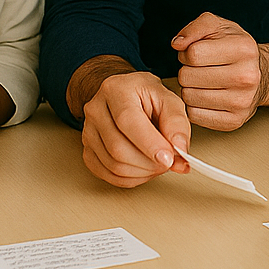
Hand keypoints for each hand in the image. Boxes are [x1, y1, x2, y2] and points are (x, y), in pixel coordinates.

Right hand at [80, 70, 191, 187]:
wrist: (124, 96)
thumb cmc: (146, 97)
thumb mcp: (169, 99)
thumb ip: (177, 124)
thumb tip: (180, 150)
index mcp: (116, 90)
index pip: (128, 121)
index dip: (149, 144)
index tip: (168, 159)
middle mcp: (96, 110)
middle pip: (118, 148)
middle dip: (149, 163)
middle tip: (169, 162)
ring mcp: (88, 132)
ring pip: (113, 165)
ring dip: (142, 172)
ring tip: (158, 163)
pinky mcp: (87, 150)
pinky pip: (107, 174)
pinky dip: (130, 178)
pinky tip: (144, 169)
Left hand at [172, 12, 262, 130]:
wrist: (261, 74)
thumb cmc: (234, 48)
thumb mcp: (218, 27)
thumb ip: (195, 27)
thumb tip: (177, 43)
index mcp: (244, 49)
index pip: (193, 54)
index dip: (186, 53)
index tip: (195, 54)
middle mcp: (247, 76)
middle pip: (188, 76)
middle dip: (187, 71)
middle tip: (199, 69)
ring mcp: (242, 101)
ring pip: (189, 97)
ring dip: (189, 88)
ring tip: (202, 82)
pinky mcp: (234, 121)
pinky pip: (195, 115)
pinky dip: (194, 106)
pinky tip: (206, 96)